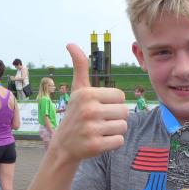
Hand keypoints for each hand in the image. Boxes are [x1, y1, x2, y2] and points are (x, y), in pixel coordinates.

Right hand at [52, 43, 128, 161]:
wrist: (63, 146)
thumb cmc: (75, 114)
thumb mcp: (77, 90)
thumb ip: (80, 67)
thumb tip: (70, 43)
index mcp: (87, 94)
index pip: (120, 96)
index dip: (113, 103)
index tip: (100, 107)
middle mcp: (88, 110)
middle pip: (124, 111)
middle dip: (115, 117)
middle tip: (100, 121)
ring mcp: (91, 129)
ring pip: (123, 127)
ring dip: (114, 130)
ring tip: (99, 131)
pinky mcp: (95, 146)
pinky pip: (119, 141)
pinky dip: (112, 143)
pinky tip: (99, 141)